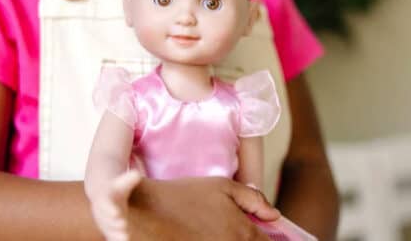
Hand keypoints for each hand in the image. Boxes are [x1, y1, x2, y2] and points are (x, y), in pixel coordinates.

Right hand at [89, 171, 142, 240]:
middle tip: (124, 229)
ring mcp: (104, 221)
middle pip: (106, 220)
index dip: (111, 210)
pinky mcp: (109, 229)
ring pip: (108, 230)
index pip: (106, 205)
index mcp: (104, 199)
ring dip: (115, 235)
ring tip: (126, 239)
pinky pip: (111, 237)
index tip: (117, 214)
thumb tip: (137, 173)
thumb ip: (129, 179)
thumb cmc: (116, 188)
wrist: (102, 194)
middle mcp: (102, 212)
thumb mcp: (122, 182)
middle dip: (114, 224)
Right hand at [128, 177, 279, 240]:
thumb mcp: (221, 186)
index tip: (256, 234)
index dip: (262, 239)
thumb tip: (274, 215)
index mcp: (242, 232)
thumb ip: (252, 198)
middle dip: (248, 240)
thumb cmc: (184, 195)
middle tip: (230, 230)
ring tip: (216, 232)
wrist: (148, 210)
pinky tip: (204, 236)